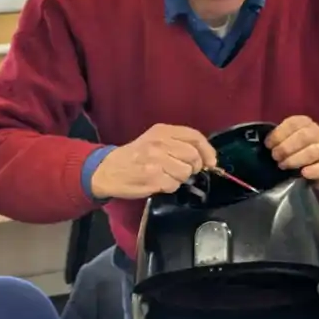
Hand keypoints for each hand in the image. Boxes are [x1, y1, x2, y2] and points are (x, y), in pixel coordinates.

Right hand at [90, 124, 216, 199]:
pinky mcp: (152, 178)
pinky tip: (159, 183)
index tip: (210, 162)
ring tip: (167, 176)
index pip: (195, 137)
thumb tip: (206, 159)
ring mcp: (156, 161)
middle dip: (192, 167)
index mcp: (162, 131)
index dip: (207, 151)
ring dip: (180, 178)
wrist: (108, 170)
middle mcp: (159, 143)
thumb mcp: (155, 140)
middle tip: (183, 171)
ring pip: (185, 172)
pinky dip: (170, 187)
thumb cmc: (135, 155)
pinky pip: (174, 185)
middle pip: (193, 157)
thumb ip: (178, 144)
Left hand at [265, 115, 318, 188]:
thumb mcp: (284, 140)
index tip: (269, 145)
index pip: (293, 123)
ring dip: (295, 159)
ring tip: (283, 165)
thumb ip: (276, 138)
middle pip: (304, 136)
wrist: (313, 164)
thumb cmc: (293, 149)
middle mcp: (317, 133)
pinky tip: (304, 173)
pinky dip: (314, 170)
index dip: (279, 134)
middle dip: (286, 148)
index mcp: (304, 123)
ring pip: (313, 151)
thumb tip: (264, 144)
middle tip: (275, 157)